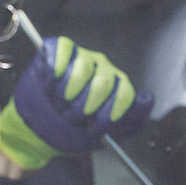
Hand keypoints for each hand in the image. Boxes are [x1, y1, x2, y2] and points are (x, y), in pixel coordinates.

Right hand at [0, 37, 152, 170]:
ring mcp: (79, 56)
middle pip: (103, 82)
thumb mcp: (104, 135)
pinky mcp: (56, 49)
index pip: (124, 93)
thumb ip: (132, 121)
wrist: (38, 131)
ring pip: (82, 67)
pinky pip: (62, 50)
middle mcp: (101, 68)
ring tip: (57, 104)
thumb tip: (147, 97)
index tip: (96, 128)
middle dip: (84, 107)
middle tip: (70, 119)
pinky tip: (49, 83)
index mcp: (116, 86)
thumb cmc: (72, 131)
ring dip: (66, 92)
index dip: (110, 112)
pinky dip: (55, 69)